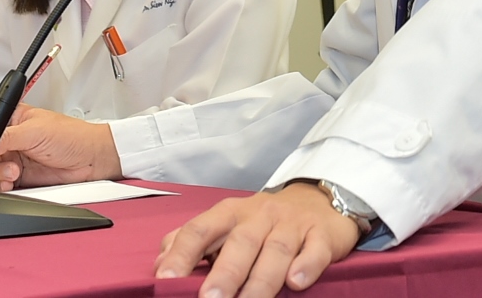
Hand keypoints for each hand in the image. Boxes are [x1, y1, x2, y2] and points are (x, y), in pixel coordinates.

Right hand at [0, 103, 118, 188]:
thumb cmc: (71, 136)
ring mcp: (12, 158)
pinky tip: (13, 182)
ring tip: (14, 172)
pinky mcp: (17, 178)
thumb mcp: (35, 131)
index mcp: (11, 119)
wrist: (90, 161)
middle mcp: (8, 139)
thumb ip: (6, 137)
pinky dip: (1, 185)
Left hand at [155, 182, 358, 297]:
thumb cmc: (262, 222)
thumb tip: (160, 267)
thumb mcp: (225, 224)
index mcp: (230, 213)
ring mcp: (292, 225)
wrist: (318, 200)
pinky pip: (315, 250)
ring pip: (276, 250)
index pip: (201, 229)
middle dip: (224, 273)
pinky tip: (297, 282)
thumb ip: (191, 242)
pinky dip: (306, 265)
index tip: (165, 280)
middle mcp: (260, 215)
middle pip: (240, 242)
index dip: (182, 254)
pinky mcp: (322, 236)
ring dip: (260, 280)